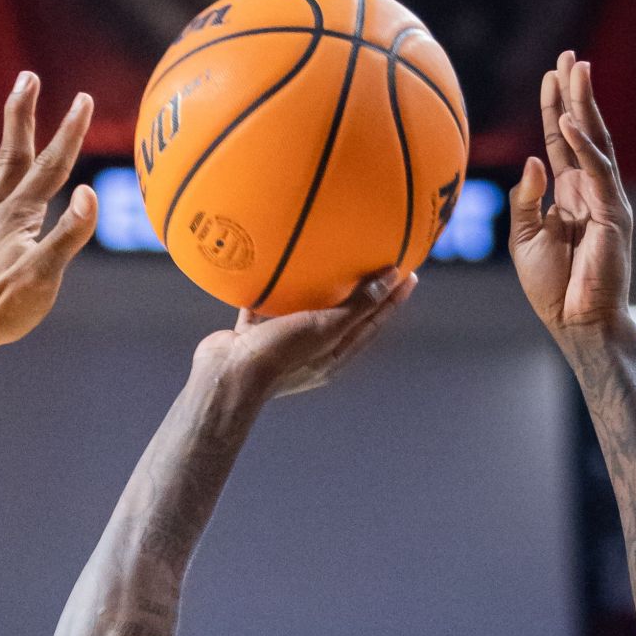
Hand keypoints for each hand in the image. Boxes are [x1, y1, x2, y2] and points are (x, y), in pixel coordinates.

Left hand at [0, 74, 97, 352]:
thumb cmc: (2, 310)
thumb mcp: (45, 276)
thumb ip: (68, 235)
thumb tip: (90, 195)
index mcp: (20, 217)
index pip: (52, 168)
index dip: (70, 133)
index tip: (84, 99)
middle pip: (10, 156)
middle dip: (21, 116)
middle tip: (27, 78)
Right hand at [190, 270, 413, 407]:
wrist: (227, 375)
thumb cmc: (280, 354)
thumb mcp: (325, 328)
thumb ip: (358, 305)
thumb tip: (391, 279)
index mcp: (333, 354)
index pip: (371, 324)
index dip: (391, 301)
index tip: (409, 275)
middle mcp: (311, 351)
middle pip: (344, 317)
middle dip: (362, 293)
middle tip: (378, 263)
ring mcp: (282, 343)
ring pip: (305, 312)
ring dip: (317, 290)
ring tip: (330, 260)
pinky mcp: (254, 335)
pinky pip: (267, 307)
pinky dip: (272, 290)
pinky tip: (274, 266)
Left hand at [510, 52, 633, 336]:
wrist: (579, 322)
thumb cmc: (553, 289)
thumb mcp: (525, 240)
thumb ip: (526, 200)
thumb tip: (533, 158)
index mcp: (570, 195)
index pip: (561, 143)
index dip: (555, 109)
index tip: (550, 75)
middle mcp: (591, 190)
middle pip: (583, 131)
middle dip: (575, 93)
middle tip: (569, 56)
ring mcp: (606, 199)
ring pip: (596, 141)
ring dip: (585, 105)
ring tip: (576, 70)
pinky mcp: (613, 213)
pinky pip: (598, 172)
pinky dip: (584, 147)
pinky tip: (569, 124)